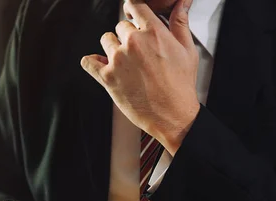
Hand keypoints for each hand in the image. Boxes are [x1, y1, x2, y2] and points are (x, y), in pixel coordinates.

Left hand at [81, 0, 199, 154]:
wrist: (171, 115)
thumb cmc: (180, 86)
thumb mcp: (187, 50)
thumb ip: (180, 23)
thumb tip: (181, 4)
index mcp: (153, 32)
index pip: (134, 6)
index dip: (132, 11)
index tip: (132, 17)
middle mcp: (133, 42)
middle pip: (120, 26)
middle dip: (128, 36)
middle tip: (137, 53)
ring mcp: (118, 59)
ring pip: (106, 40)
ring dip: (112, 48)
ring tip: (125, 62)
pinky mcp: (107, 77)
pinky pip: (88, 62)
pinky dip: (91, 62)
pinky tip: (99, 64)